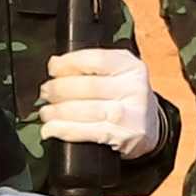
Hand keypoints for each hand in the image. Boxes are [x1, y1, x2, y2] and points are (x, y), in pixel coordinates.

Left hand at [30, 45, 162, 156]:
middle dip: (58, 89)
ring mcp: (130, 114)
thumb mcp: (118, 74)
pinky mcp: (122, 136)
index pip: (95, 59)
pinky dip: (63, 130)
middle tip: (46, 92)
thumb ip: (92, 66)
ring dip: (57, 112)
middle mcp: (134, 88)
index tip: (53, 68)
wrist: (150, 128)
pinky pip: (86, 131)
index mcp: (131, 66)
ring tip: (46, 112)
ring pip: (84, 110)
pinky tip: (51, 129)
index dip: (69, 63)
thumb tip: (55, 64)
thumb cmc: (125, 97)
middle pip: (87, 86)